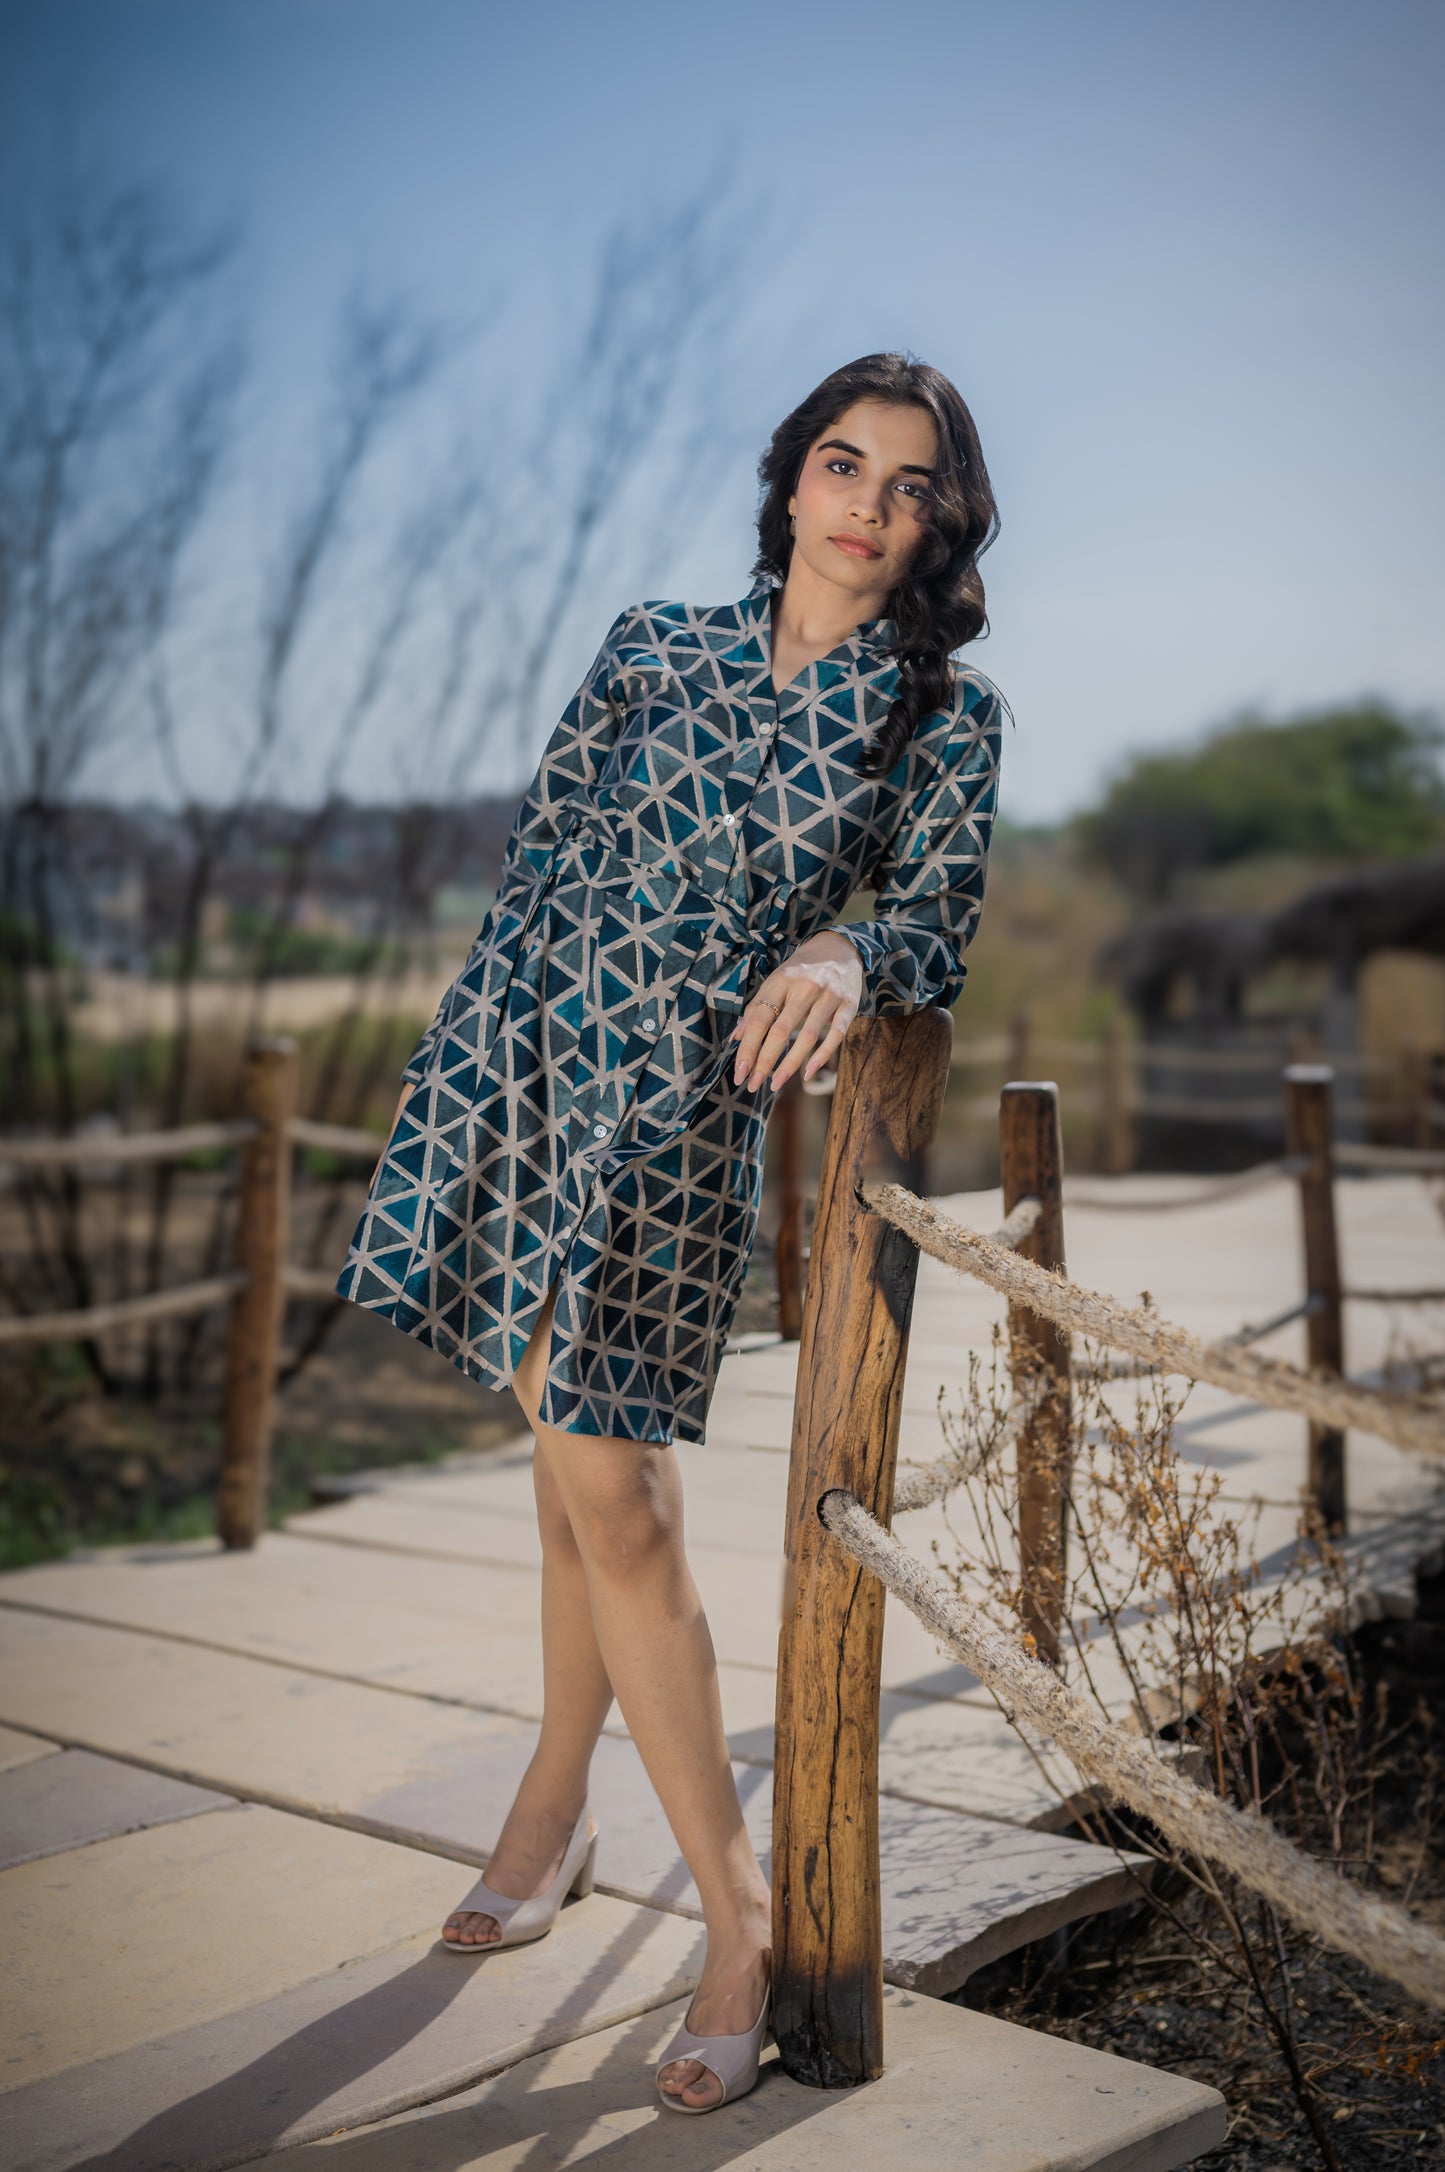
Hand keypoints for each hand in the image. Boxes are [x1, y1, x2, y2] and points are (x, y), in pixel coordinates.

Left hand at [731, 931, 862, 1094]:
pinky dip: (821, 1056)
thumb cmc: (801, 970)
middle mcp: (804, 986)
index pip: (759, 1019)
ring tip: (775, 1084)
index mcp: (781, 980)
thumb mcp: (776, 981)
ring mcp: (829, 995)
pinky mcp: (849, 1004)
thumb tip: (736, 1038)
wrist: (840, 947)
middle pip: (780, 1030)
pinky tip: (807, 1073)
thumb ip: (757, 1008)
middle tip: (752, 1085)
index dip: (748, 1048)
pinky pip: (836, 1034)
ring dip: (789, 1064)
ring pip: (807, 1035)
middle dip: (764, 1061)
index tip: (740, 1072)